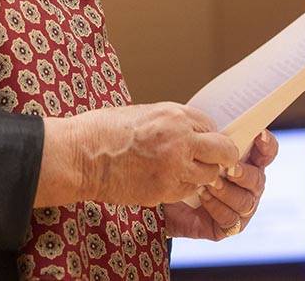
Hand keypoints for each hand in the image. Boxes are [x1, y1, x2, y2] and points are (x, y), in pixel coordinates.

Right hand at [35, 102, 239, 207]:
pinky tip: (163, 181)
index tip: (202, 143)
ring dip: (200, 175)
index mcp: (174, 115)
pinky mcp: (165, 190)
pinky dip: (181, 188)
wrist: (80, 155)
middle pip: (224, 151)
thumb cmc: (102, 131)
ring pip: (209, 175)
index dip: (208, 136)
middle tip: (213, 162)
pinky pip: (188, 191)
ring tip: (179, 172)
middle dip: (221, 157)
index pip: (211, 125)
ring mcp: (175, 167)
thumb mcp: (141, 114)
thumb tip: (187, 133)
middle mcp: (181, 140)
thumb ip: (169, 124)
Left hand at [164, 129, 279, 239]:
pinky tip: (202, 196)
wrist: (155, 192)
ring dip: (228, 191)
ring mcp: (239, 207)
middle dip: (245, 174)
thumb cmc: (177, 163)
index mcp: (245, 162)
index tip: (257, 134)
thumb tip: (216, 126)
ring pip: (246, 201)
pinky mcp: (227, 226)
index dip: (266, 144)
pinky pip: (231, 220)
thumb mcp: (193, 146)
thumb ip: (210, 137)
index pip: (265, 153)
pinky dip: (217, 207)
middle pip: (258, 180)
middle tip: (229, 168)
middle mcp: (247, 186)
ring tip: (209, 182)